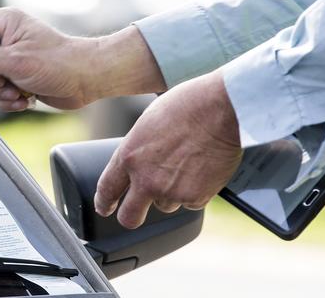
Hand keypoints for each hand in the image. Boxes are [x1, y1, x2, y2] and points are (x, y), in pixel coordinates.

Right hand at [0, 8, 165, 110]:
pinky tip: (24, 100)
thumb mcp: (15, 61)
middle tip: (2, 82)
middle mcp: (3, 39)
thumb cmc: (59, 63)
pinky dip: (7, 100)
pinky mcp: (15, 78)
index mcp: (2, 23)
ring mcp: (8, 59)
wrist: (87, 80)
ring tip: (17, 92)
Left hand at [94, 70, 242, 228]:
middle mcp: (146, 178)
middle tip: (135, 214)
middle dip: (130, 217)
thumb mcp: (147, 124)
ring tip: (186, 165)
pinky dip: (195, 191)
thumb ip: (138, 151)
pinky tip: (202, 169)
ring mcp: (171, 191)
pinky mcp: (196, 197)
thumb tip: (138, 165)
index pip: (107, 189)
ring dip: (171, 194)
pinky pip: (191, 202)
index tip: (105, 207)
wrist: (221, 109)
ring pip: (165, 205)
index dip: (103, 202)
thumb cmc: (186, 106)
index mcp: (129, 156)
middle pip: (130, 217)